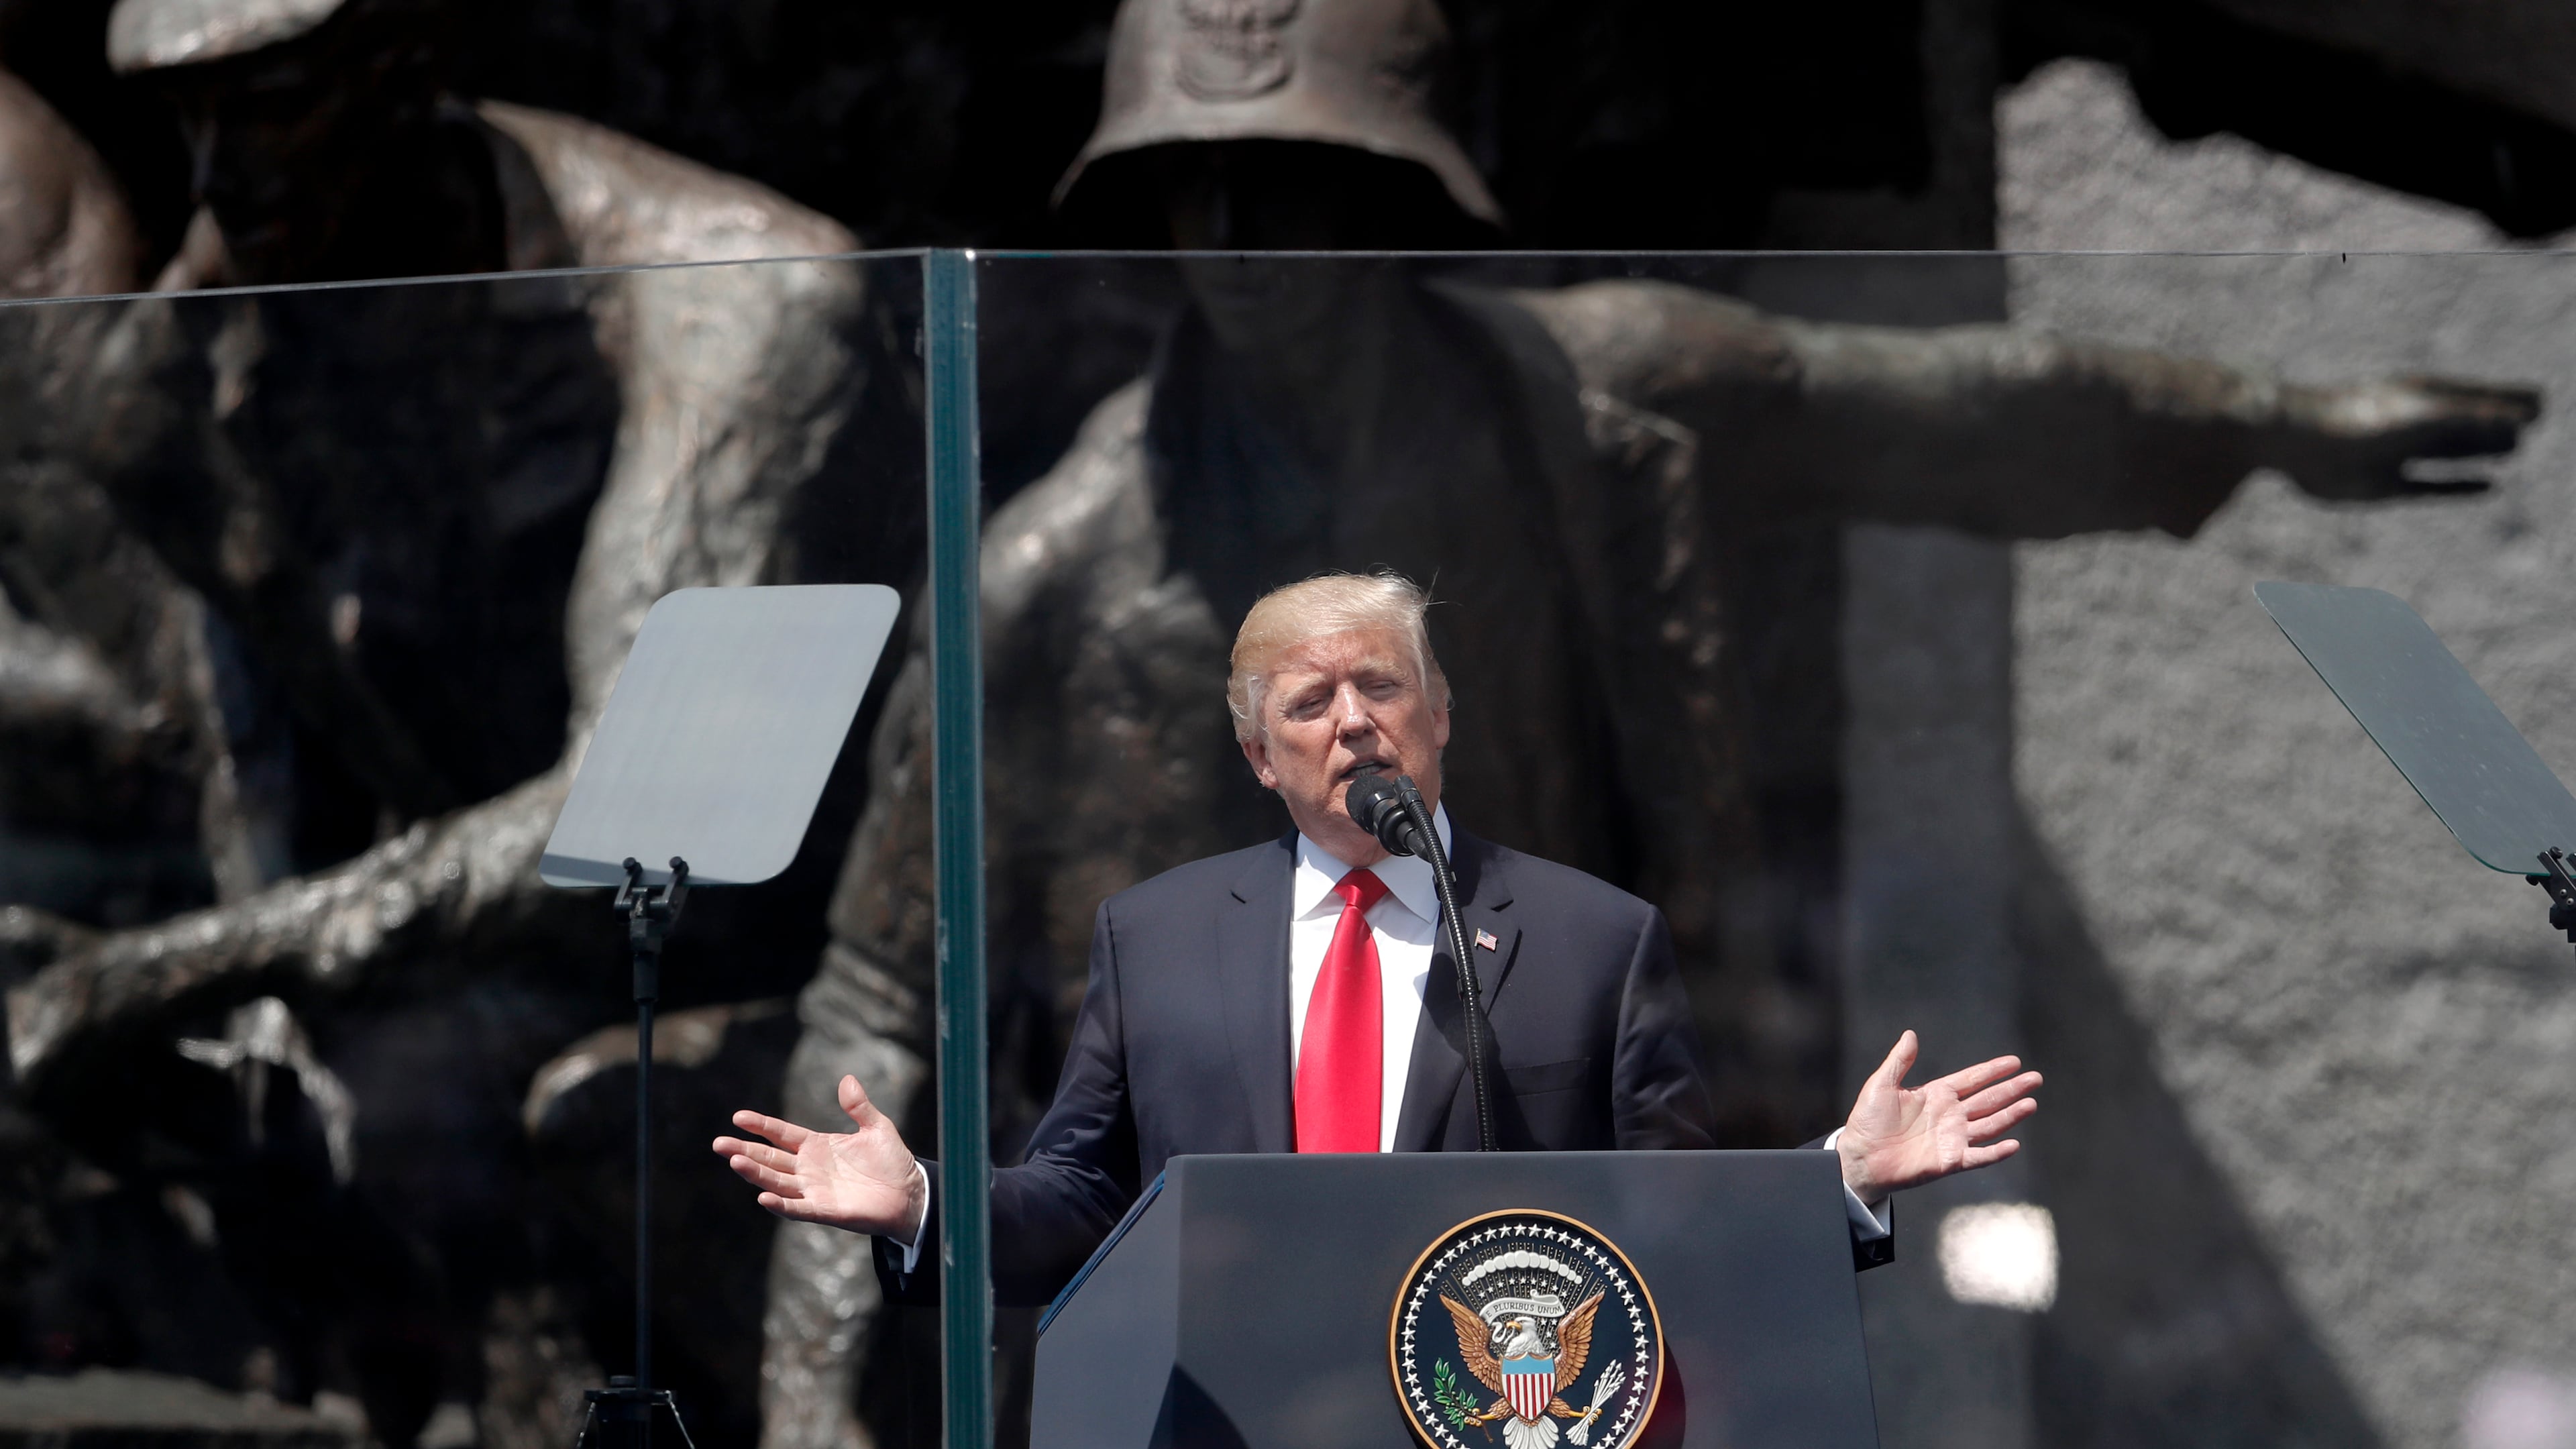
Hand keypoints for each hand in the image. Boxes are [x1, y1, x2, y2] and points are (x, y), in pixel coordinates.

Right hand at [712, 1074, 924, 1235]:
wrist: (910, 1193)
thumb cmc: (892, 1161)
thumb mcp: (876, 1127)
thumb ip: (859, 1106)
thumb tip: (847, 1079)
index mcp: (817, 1146)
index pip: (781, 1134)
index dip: (761, 1126)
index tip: (738, 1117)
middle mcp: (809, 1168)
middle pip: (770, 1158)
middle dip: (744, 1150)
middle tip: (718, 1143)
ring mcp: (814, 1190)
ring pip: (776, 1181)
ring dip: (755, 1174)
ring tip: (733, 1161)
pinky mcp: (824, 1210)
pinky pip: (797, 1208)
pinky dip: (780, 1204)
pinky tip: (763, 1197)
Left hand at [1835, 1031, 2038, 1205]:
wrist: (1860, 1157)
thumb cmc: (1868, 1122)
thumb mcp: (1882, 1084)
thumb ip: (1899, 1061)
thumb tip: (1910, 1034)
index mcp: (1936, 1095)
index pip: (1972, 1079)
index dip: (1993, 1070)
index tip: (2014, 1062)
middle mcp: (1950, 1115)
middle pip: (1988, 1100)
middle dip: (2012, 1089)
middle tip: (2035, 1078)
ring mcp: (1952, 1139)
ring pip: (1990, 1125)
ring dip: (2011, 1115)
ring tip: (2031, 1103)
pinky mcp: (1950, 1161)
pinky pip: (1979, 1156)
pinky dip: (1996, 1152)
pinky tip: (2013, 1144)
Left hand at [2280, 376, 2538, 500]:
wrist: (2296, 444)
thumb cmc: (2360, 420)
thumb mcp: (2424, 417)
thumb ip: (2473, 417)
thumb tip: (2526, 417)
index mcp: (2421, 397)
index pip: (2477, 394)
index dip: (2509, 397)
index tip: (2541, 401)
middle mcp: (2411, 424)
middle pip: (2466, 424)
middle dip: (2497, 424)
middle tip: (2529, 426)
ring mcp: (2397, 455)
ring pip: (2450, 453)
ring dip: (2482, 450)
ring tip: (2514, 448)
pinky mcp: (2381, 486)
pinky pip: (2432, 487)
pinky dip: (2461, 487)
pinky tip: (2490, 486)